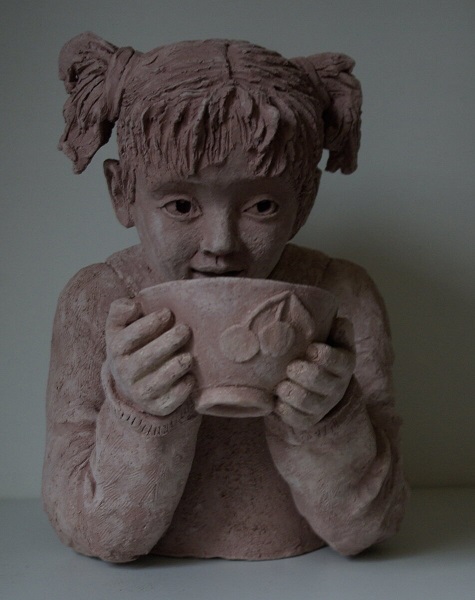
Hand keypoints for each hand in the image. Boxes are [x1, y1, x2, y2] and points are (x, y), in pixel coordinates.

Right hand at [105, 298, 194, 415]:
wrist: (133, 386)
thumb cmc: (133, 347)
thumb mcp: (121, 328)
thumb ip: (121, 311)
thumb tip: (132, 304)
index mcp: (116, 351)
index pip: (128, 338)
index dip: (148, 324)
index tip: (167, 313)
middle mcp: (125, 374)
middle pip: (146, 358)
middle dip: (168, 342)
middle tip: (185, 330)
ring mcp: (141, 392)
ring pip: (159, 381)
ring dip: (176, 366)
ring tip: (188, 356)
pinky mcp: (158, 407)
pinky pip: (172, 399)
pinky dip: (183, 388)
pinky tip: (189, 376)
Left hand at [274, 318, 355, 429]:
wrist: (319, 388)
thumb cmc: (322, 355)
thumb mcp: (334, 341)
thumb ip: (338, 330)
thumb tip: (338, 320)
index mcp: (344, 365)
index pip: (340, 362)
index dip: (325, 356)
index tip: (310, 348)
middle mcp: (336, 388)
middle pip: (321, 382)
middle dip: (303, 373)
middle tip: (290, 367)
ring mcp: (322, 406)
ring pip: (307, 402)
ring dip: (291, 392)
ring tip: (281, 385)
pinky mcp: (307, 420)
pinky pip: (296, 418)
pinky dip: (283, 409)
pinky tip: (276, 399)